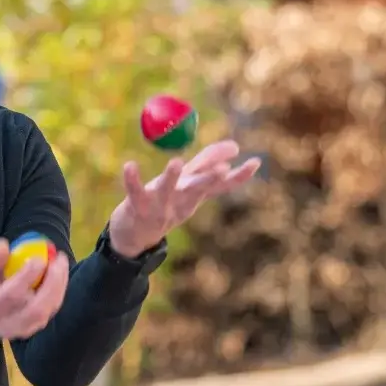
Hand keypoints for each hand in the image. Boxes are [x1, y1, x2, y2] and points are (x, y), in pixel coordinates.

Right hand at [0, 237, 69, 339]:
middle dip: (51, 283)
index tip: (38, 258)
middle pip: (36, 309)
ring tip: (60, 262)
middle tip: (58, 260)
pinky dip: (59, 289)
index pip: (11, 295)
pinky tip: (60, 272)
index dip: (27, 276)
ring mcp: (24, 330)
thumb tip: (4, 245)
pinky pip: (52, 309)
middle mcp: (8, 325)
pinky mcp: (35, 327)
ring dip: (59, 285)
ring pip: (47, 310)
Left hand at [107, 140, 260, 257]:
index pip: (218, 183)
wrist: (135, 238)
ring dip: (171, 177)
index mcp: (192, 193)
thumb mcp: (189, 189)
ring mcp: (159, 205)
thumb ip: (208, 169)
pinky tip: (130, 166)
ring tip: (175, 162)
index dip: (237, 175)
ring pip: (167, 190)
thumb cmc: (163, 206)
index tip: (255, 162)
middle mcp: (179, 199)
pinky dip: (132, 179)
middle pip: (197, 188)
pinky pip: (135, 191)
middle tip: (225, 168)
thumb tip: (233, 147)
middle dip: (210, 178)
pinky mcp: (137, 206)